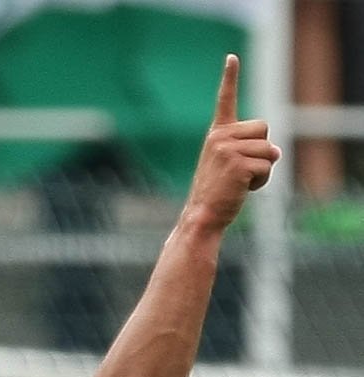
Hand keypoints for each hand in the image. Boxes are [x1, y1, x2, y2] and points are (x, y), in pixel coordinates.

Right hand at [185, 54, 281, 231]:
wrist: (202, 215)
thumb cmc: (216, 194)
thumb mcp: (229, 165)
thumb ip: (250, 150)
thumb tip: (276, 151)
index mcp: (216, 134)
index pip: (225, 100)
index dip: (230, 78)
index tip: (232, 58)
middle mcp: (220, 137)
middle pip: (263, 128)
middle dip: (262, 149)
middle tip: (242, 171)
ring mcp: (228, 150)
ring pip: (268, 149)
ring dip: (263, 169)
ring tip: (241, 182)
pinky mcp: (238, 164)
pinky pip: (266, 166)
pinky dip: (261, 181)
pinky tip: (243, 189)